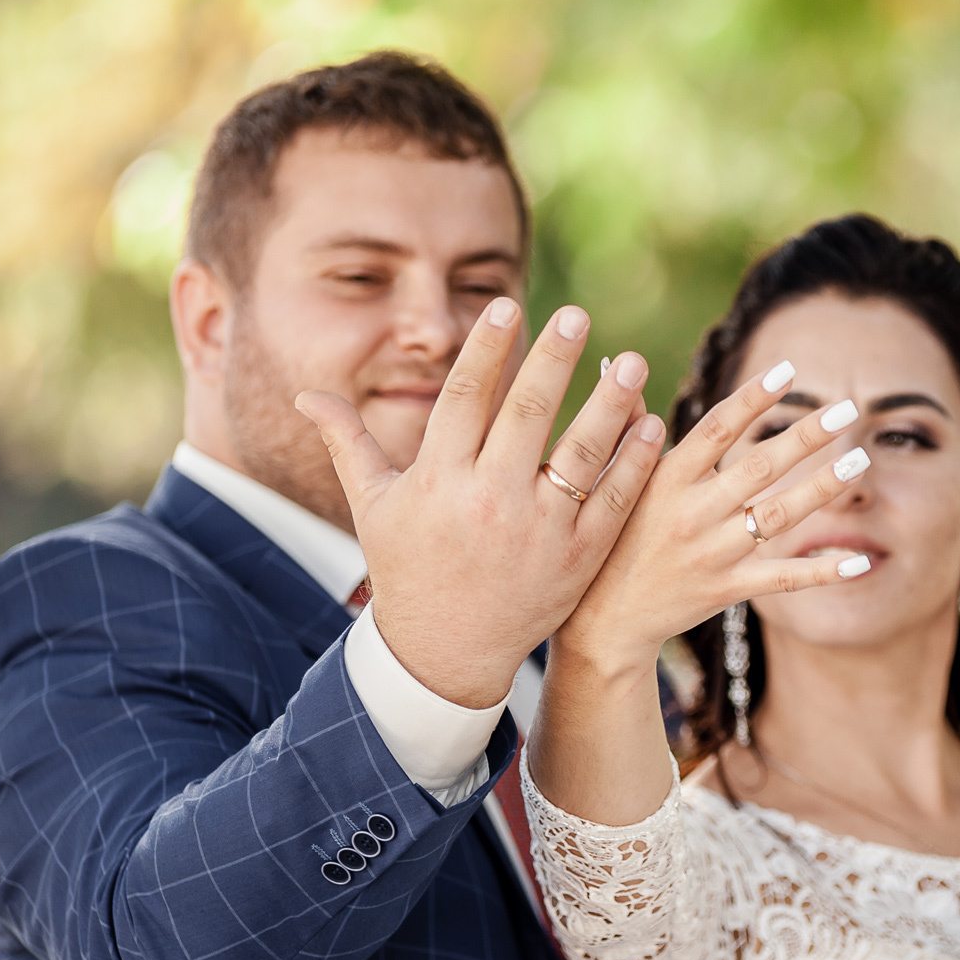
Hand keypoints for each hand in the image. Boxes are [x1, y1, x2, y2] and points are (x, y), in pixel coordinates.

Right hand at [298, 299, 664, 707]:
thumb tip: (307, 395)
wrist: (446, 653)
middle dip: (553, 361)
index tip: (506, 306)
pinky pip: (613, 502)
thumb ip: (348, 443)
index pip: (465, 400)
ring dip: (610, 405)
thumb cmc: (408, 569)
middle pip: (527, 416)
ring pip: (580, 456)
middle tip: (577, 315)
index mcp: (439, 482)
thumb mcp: (373, 507)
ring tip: (633, 360)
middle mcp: (489, 502)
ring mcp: (539, 532)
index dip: (486, 351)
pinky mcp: (578, 558)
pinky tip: (651, 424)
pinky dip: (634, 464)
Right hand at [556, 357, 871, 677]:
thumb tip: (627, 371)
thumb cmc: (606, 538)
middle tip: (847, 408)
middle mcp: (693, 512)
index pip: (717, 429)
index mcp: (665, 479)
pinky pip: (783, 578)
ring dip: (823, 487)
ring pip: (779, 515)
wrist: (602, 619)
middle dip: (807, 435)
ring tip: (861, 462)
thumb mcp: (607, 481)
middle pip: (760, 466)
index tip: (788, 370)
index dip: (754, 398)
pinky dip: (823, 570)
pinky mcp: (727, 590)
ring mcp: (713, 553)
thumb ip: (627, 428)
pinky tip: (861, 561)